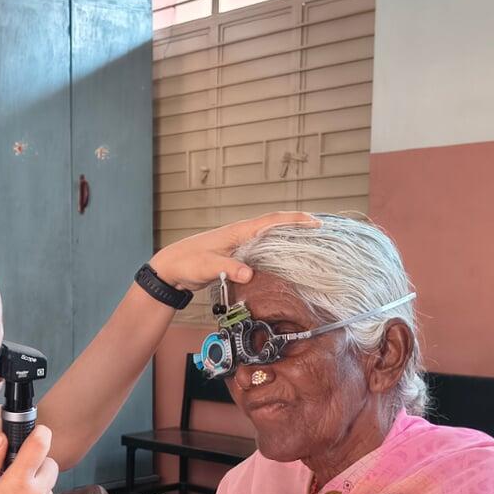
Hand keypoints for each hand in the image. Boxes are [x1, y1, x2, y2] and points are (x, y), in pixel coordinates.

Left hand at [146, 211, 318, 291]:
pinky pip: (263, 250)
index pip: (272, 221)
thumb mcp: (208, 266)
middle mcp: (242, 234)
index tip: (315, 222)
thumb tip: (249, 274)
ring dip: (290, 238)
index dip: (294, 220)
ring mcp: (240, 244)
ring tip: (312, 244)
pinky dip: (277, 252)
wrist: (171, 268)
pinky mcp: (237, 256)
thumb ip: (229, 268)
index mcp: (239, 231)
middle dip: (299, 225)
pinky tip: (286, 261)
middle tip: (322, 232)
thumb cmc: (187, 262)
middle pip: (276, 225)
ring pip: (271, 237)